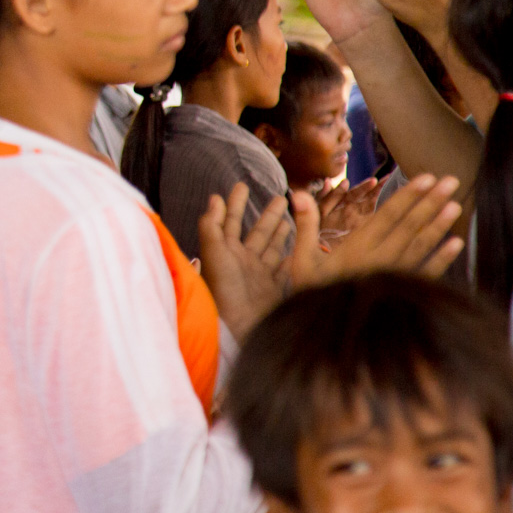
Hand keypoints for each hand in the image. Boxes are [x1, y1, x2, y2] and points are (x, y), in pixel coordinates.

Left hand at [198, 185, 292, 341]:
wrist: (240, 328)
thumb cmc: (224, 290)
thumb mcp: (214, 253)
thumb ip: (212, 225)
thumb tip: (214, 197)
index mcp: (226, 251)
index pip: (230, 220)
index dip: (234, 203)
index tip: (242, 184)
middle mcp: (243, 261)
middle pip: (257, 232)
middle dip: (267, 215)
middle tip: (281, 197)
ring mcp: (260, 276)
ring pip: (272, 248)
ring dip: (279, 232)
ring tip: (290, 217)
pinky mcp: (274, 289)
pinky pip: (284, 269)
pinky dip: (291, 257)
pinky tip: (300, 247)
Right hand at [289, 175, 463, 287]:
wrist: (328, 335)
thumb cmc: (313, 294)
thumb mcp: (302, 261)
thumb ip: (305, 225)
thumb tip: (297, 194)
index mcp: (356, 250)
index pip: (388, 216)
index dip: (408, 196)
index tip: (427, 178)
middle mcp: (379, 261)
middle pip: (409, 227)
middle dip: (430, 202)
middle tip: (451, 181)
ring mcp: (394, 278)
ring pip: (420, 247)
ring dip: (439, 226)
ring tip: (456, 205)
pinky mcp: (402, 293)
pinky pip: (426, 273)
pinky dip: (443, 259)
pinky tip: (456, 244)